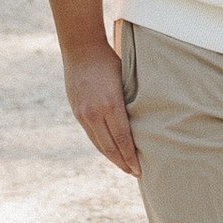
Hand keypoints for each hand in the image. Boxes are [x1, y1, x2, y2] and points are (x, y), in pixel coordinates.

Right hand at [63, 39, 139, 177]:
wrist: (81, 49)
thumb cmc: (110, 60)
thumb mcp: (125, 79)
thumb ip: (131, 102)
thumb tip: (145, 122)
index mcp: (110, 104)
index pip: (123, 139)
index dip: (130, 157)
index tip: (139, 169)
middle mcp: (94, 113)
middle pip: (110, 147)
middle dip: (123, 163)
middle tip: (135, 174)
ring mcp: (83, 114)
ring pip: (98, 144)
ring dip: (112, 158)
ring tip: (124, 166)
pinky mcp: (77, 113)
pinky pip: (91, 136)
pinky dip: (102, 146)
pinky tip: (110, 151)